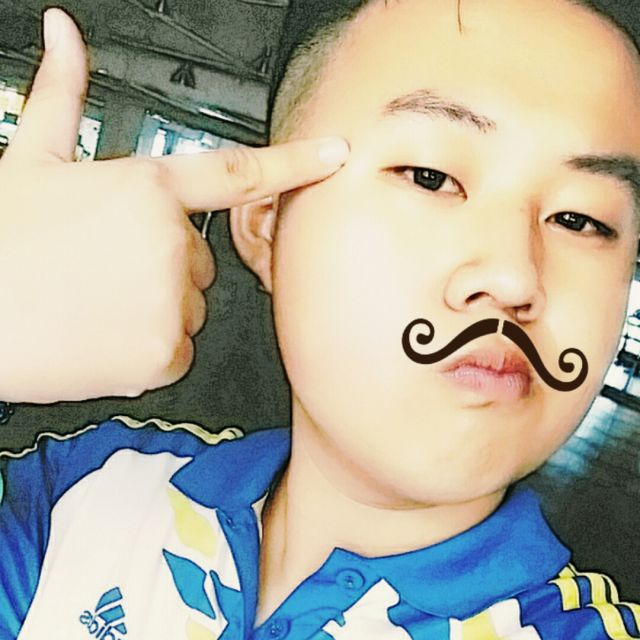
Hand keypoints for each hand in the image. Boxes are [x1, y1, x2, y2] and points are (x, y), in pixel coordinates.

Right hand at [0, 9, 348, 402]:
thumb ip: (61, 95)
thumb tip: (63, 35)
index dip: (295, 161)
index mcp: (146, 188)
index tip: (335, 154)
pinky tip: (106, 334)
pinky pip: (176, 348)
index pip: (238, 170)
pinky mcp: (164, 353)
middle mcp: (169, 242)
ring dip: (157, 306)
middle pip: (200, 260)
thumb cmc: (2, 244)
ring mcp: (170, 300)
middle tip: (109, 269)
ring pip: (189, 306)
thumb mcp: (30, 160)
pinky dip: (149, 347)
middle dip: (166, 265)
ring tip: (100, 301)